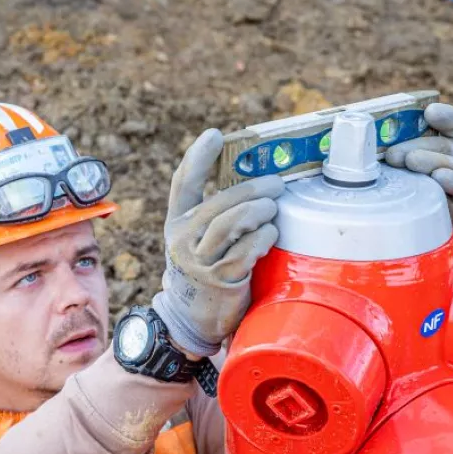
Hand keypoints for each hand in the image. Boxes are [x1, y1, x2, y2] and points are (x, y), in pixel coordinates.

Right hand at [151, 130, 284, 357]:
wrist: (189, 319)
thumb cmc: (201, 272)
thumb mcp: (194, 241)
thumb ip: (212, 215)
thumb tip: (252, 185)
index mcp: (177, 223)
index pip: (183, 183)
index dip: (198, 156)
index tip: (214, 134)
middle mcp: (184, 239)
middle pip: (219, 202)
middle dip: (252, 189)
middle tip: (275, 184)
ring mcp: (201, 260)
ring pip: (232, 223)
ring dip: (259, 211)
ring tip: (273, 208)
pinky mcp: (221, 279)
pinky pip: (246, 250)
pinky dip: (263, 238)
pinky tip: (271, 234)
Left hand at [384, 102, 452, 239]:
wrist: (409, 250)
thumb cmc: (391, 210)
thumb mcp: (380, 181)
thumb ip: (372, 162)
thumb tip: (344, 142)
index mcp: (433, 151)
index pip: (447, 127)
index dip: (443, 116)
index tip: (429, 111)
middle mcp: (451, 164)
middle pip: (442, 145)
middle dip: (417, 146)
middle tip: (393, 155)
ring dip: (430, 161)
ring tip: (410, 162)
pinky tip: (441, 177)